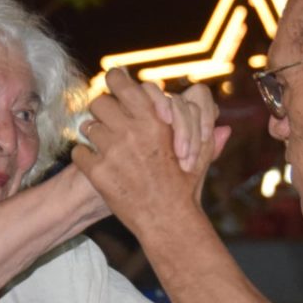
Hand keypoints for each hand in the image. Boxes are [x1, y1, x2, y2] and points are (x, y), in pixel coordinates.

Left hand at [72, 69, 230, 227]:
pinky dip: (86, 159)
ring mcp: (112, 150)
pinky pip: (79, 152)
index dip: (114, 81)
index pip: (119, 81)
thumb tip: (224, 127)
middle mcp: (131, 130)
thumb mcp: (199, 157)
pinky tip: (98, 166)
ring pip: (88, 127)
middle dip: (103, 112)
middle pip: (99, 103)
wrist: (168, 220)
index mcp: (153, 118)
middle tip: (110, 124)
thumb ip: (204, 135)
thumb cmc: (185, 188)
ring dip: (96, 136)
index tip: (113, 85)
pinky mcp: (98, 172)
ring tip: (106, 149)